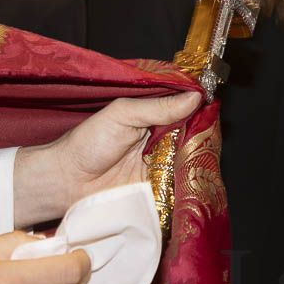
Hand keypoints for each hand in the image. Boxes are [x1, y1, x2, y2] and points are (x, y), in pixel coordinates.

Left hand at [12, 92, 200, 227]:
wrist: (68, 182)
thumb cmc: (89, 142)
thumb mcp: (123, 114)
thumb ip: (158, 106)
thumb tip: (196, 96)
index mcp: (153, 114)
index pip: (186, 107)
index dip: (202, 107)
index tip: (215, 106)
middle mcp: (162, 137)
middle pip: (194, 134)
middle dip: (205, 135)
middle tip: (213, 137)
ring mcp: (162, 163)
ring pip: (191, 159)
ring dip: (199, 159)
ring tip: (207, 158)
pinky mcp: (160, 187)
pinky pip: (181, 183)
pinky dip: (190, 182)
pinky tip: (198, 179)